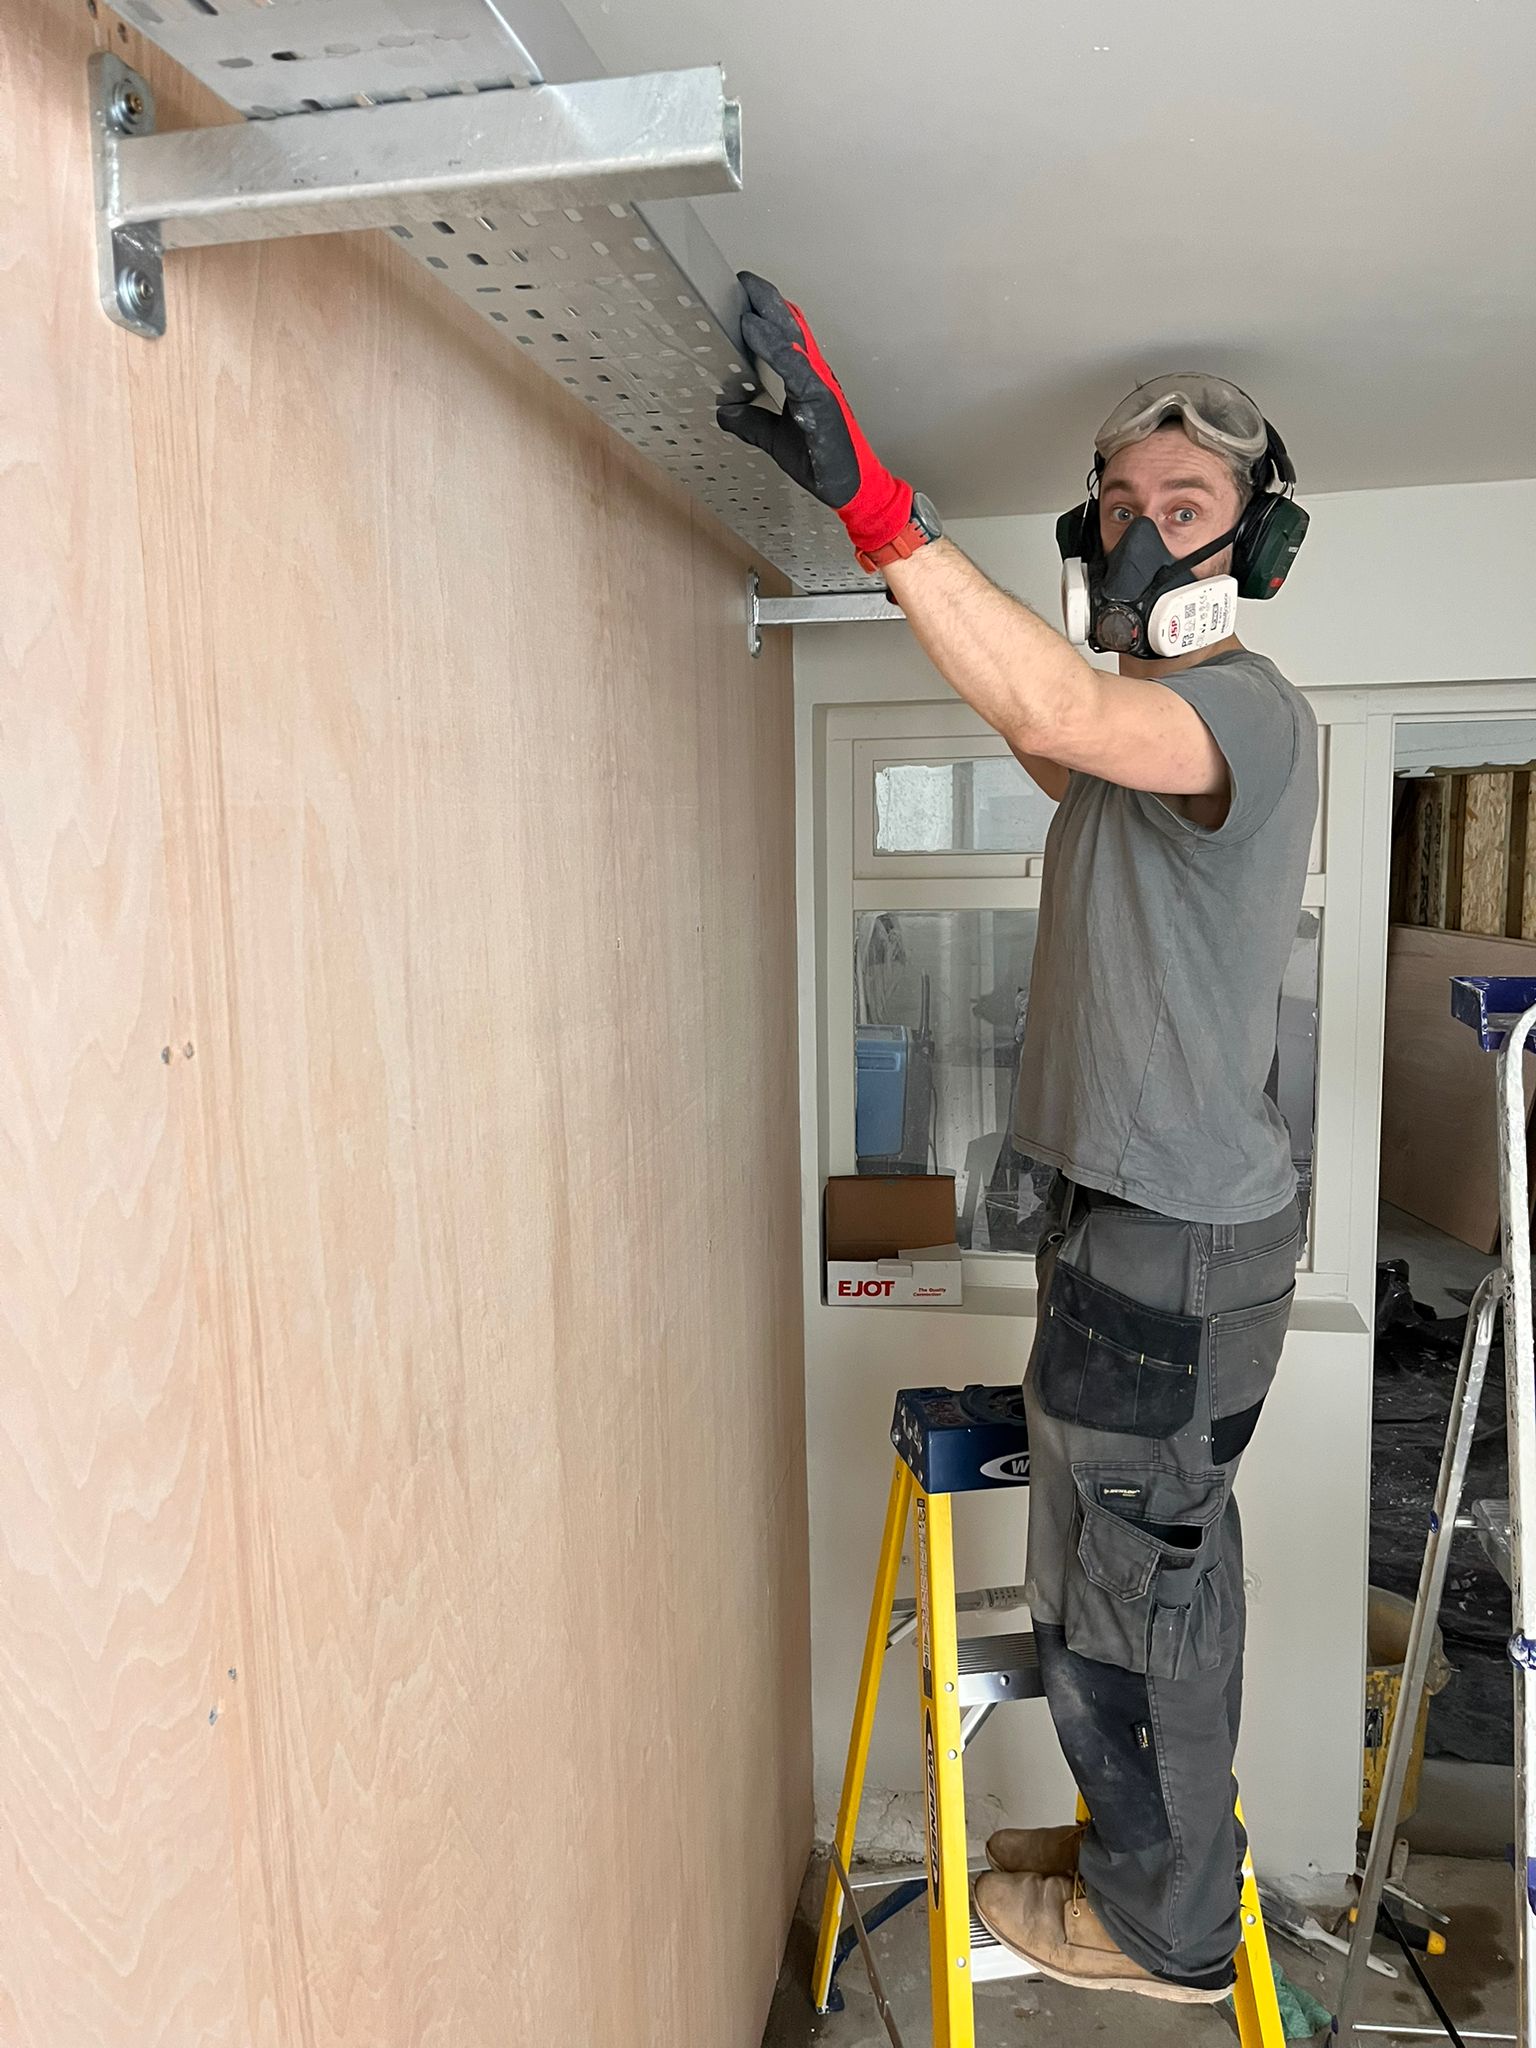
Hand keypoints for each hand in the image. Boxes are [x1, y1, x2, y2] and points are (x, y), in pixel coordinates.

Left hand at [716, 272, 912, 559]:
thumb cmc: (821, 461)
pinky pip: (796, 369)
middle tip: (743, 279)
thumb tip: (724, 410)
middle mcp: (815, 375)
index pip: (787, 337)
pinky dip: (776, 349)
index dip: (768, 313)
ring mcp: (820, 386)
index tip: (744, 292)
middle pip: (791, 328)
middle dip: (767, 302)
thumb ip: (751, 422)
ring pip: (794, 340)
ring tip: (747, 296)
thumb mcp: (775, 439)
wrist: (850, 488)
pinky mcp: (821, 403)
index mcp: (806, 380)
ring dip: (770, 316)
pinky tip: (757, 333)